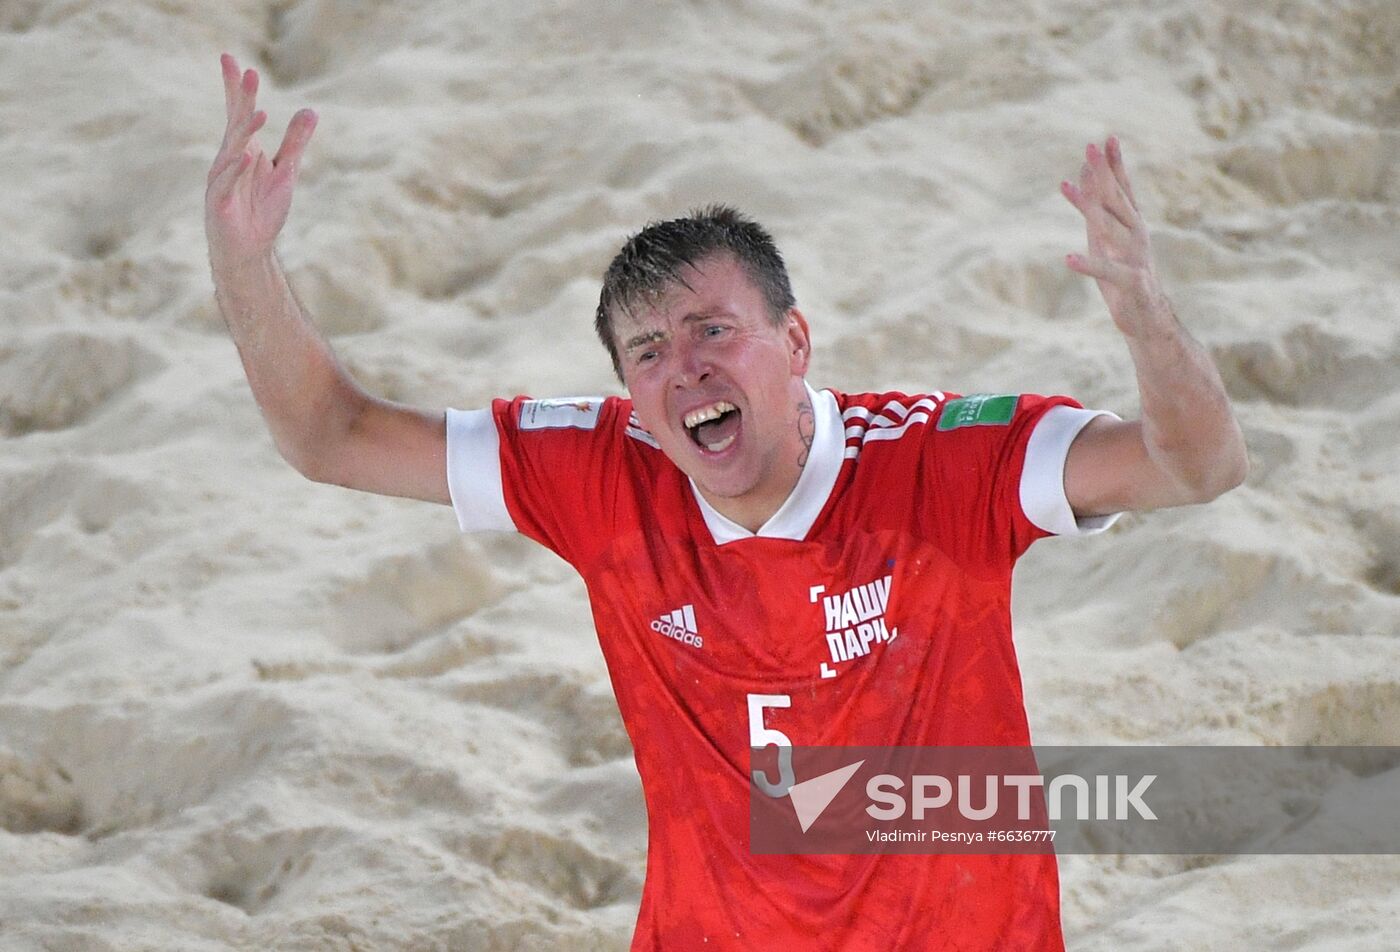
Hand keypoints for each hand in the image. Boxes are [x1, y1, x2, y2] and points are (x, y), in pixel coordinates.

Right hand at [205, 53, 317, 269]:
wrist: (250, 250)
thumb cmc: (262, 211)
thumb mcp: (285, 172)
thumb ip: (295, 142)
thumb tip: (310, 110)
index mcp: (243, 149)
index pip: (238, 112)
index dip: (236, 88)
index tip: (233, 60)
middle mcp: (228, 160)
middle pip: (234, 123)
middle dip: (239, 98)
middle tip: (247, 71)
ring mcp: (221, 180)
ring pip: (231, 150)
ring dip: (244, 132)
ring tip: (260, 112)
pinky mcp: (219, 203)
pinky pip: (226, 183)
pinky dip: (236, 170)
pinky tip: (247, 157)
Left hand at [1060, 137, 1169, 336]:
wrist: (1149, 319)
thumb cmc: (1124, 276)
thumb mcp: (1106, 239)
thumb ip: (1097, 208)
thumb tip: (1084, 173)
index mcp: (1132, 225)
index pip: (1124, 189)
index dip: (1116, 164)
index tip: (1107, 138)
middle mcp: (1136, 235)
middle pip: (1116, 200)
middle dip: (1102, 173)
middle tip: (1089, 148)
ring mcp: (1134, 257)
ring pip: (1110, 227)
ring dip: (1089, 207)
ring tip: (1069, 186)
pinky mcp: (1129, 283)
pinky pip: (1107, 271)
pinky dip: (1088, 264)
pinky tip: (1068, 258)